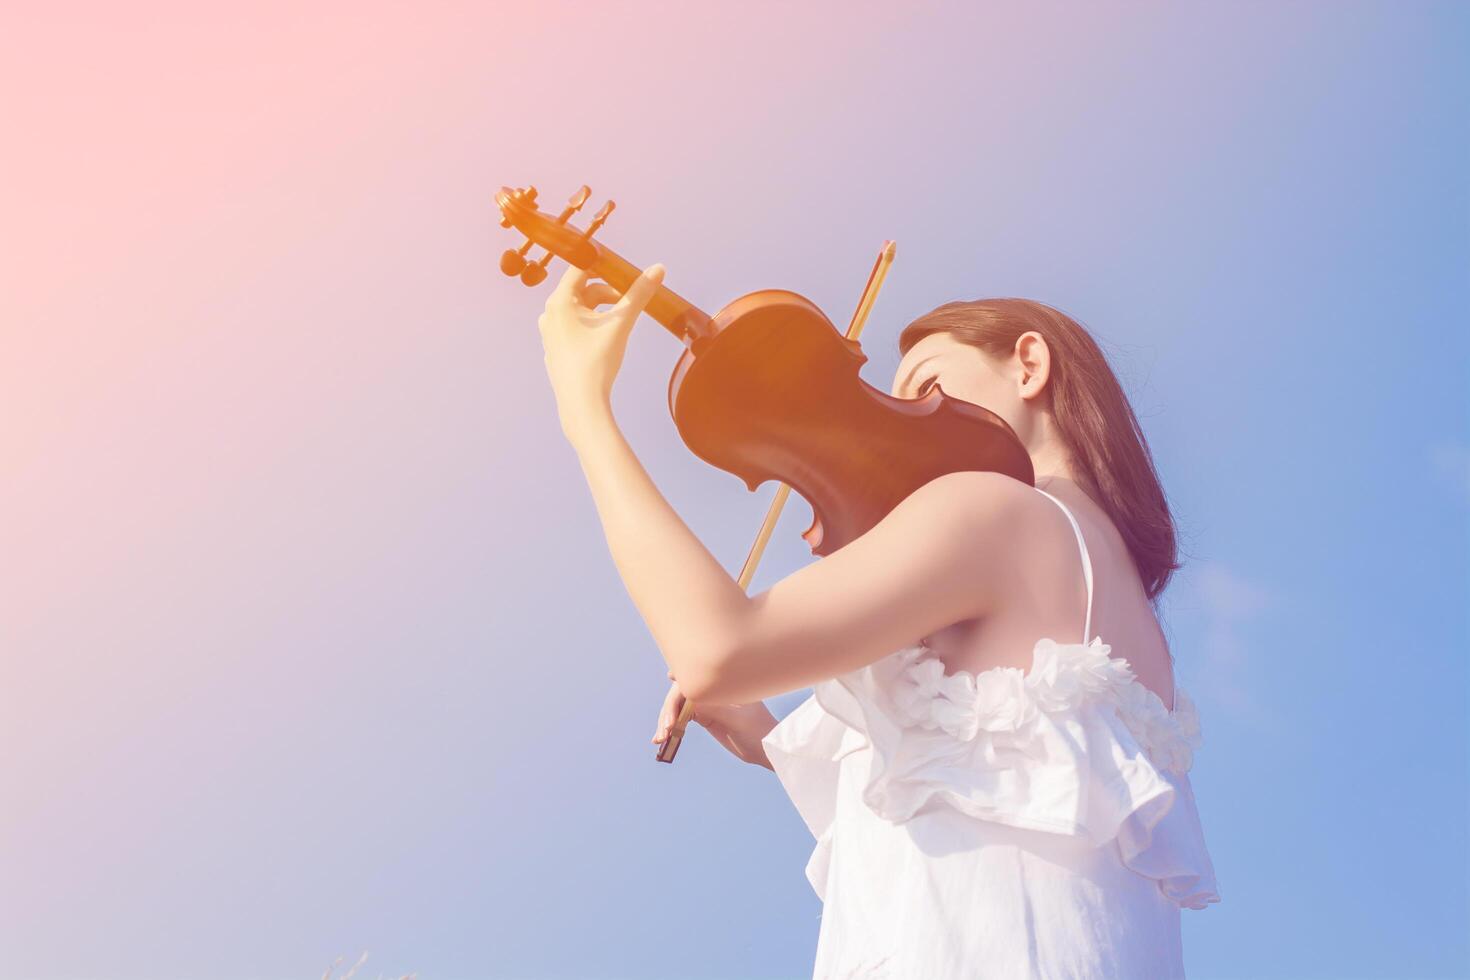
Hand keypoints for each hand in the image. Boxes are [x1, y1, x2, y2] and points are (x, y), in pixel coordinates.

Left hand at [537, 261, 664, 438]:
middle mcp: (549, 313)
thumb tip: (658, 269)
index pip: (580, 268)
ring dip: (601, 311)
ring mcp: (549, 333)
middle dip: (607, 293)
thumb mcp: (621, 323)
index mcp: (559, 301)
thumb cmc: (597, 362)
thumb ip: (639, 293)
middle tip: (629, 303)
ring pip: (579, 310)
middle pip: (582, 290)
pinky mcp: (554, 349)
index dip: (602, 264)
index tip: (622, 269)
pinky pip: (574, 328)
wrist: (582, 404)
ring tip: (618, 327)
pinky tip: (604, 343)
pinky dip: (591, 328)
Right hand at [652, 670, 765, 761]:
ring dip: (666, 721)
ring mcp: (707, 702)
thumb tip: (689, 700)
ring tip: (659, 739)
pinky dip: (671, 728)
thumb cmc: (758, 730)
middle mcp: (712, 689)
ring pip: (678, 707)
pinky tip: (660, 740)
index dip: (678, 690)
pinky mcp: (704, 716)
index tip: (670, 695)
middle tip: (665, 730)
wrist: (766, 747)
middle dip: (669, 710)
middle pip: (681, 694)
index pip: (693, 681)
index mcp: (722, 682)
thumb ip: (714, 709)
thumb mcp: (737, 720)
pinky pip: (681, 719)